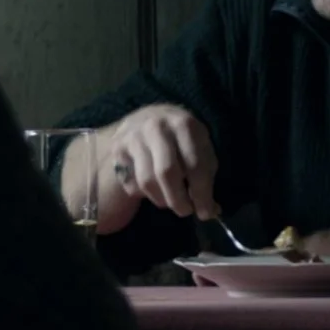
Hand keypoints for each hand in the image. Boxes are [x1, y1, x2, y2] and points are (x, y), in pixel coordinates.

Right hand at [108, 104, 220, 220]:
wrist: (147, 117)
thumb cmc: (181, 138)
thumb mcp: (200, 146)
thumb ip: (206, 175)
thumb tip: (210, 210)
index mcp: (183, 124)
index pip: (194, 165)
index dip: (201, 193)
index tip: (206, 212)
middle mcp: (156, 127)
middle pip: (167, 173)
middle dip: (179, 200)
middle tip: (186, 211)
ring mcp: (133, 137)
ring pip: (147, 182)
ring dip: (162, 199)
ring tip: (170, 200)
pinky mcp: (118, 150)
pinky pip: (132, 183)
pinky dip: (145, 194)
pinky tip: (153, 188)